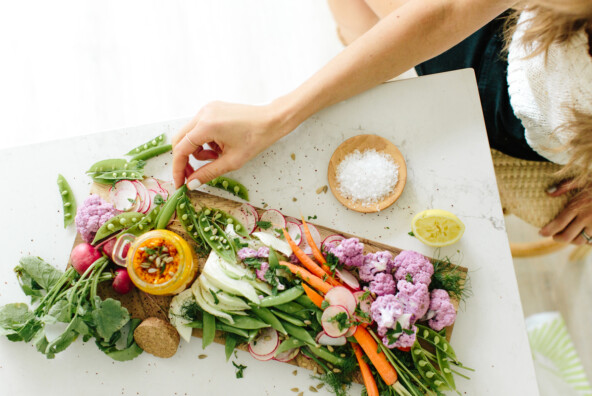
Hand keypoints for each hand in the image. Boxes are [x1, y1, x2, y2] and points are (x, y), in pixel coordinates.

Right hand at [172, 101, 289, 188]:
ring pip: (190, 135)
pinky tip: (219, 147)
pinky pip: (199, 128)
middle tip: (193, 176)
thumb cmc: (256, 139)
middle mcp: (203, 114)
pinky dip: (204, 141)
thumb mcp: (232, 161)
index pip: (181, 149)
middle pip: (180, 140)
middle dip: (184, 160)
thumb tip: (191, 184)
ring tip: (216, 157)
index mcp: (206, 126)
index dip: (178, 168)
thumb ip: (208, 173)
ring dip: (197, 150)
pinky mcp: (212, 109)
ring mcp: (207, 109)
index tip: (180, 183)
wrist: (272, 120)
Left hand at [539, 180, 591, 244]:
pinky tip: (584, 235)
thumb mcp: (582, 181)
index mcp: (577, 206)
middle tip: (554, 236)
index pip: (558, 224)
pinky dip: (587, 241)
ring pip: (580, 241)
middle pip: (567, 237)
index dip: (548, 231)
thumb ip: (564, 187)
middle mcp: (586, 218)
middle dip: (557, 238)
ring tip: (568, 236)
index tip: (541, 233)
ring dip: (572, 241)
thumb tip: (548, 193)